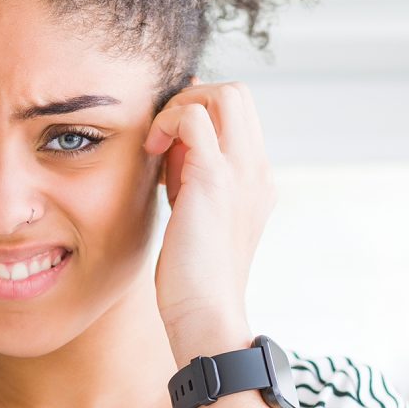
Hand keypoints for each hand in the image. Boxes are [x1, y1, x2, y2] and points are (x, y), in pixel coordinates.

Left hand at [142, 81, 271, 353]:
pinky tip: (151, 154)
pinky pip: (194, 116)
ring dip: (181, 107)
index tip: (169, 149)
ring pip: (224, 93)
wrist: (206, 314)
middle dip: (193, 100)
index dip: (201, 116)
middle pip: (238, 94)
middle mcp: (257, 169)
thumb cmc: (194, 278)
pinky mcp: (214, 178)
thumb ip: (194, 182)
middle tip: (163, 139)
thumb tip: (171, 150)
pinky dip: (168, 122)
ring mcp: (241, 170)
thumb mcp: (199, 218)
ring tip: (158, 145)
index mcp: (257, 180)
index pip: (238, 115)